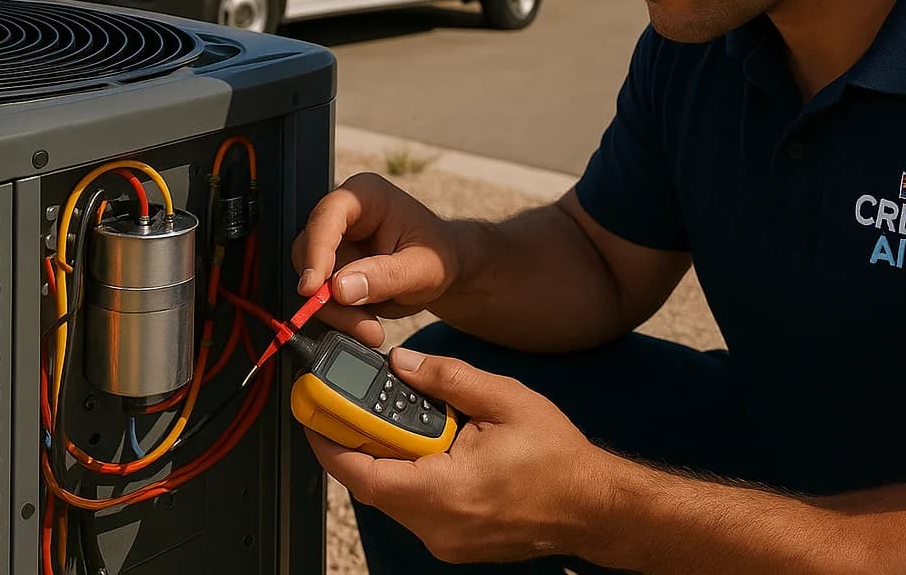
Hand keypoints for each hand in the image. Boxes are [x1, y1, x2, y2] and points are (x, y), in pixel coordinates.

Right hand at [290, 173, 464, 347]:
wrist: (446, 272)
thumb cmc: (438, 257)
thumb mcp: (422, 268)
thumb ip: (385, 277)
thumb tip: (340, 288)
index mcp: (366, 196)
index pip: (327, 217)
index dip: (315, 251)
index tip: (312, 288)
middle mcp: (343, 216)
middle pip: (310, 253)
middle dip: (329, 295)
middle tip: (360, 324)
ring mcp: (335, 244)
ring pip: (313, 281)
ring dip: (339, 312)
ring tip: (372, 329)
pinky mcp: (333, 270)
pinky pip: (323, 298)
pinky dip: (342, 317)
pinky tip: (367, 324)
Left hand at [305, 347, 612, 564]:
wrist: (592, 506)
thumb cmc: (557, 459)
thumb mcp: (505, 399)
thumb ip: (447, 378)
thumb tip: (402, 363)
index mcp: (444, 490)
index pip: (363, 472)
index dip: (330, 442)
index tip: (313, 413)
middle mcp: (437, 525)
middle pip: (371, 485)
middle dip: (357, 443)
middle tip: (347, 407)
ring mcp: (444, 540)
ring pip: (392, 497)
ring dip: (387, 459)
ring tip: (399, 422)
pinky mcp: (453, 542)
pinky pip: (414, 508)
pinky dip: (410, 477)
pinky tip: (429, 448)